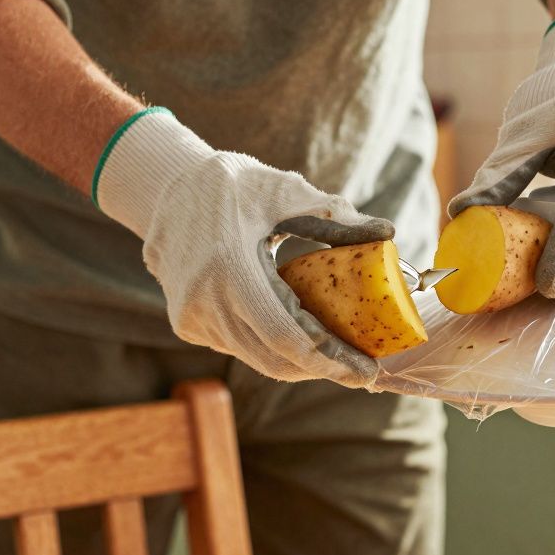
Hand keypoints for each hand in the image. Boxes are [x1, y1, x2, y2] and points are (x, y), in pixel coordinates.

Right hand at [93, 107, 393, 387]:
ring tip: (341, 355)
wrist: (167, 187)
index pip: (287, 337)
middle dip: (324, 368)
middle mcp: (205, 303)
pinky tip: (303, 338)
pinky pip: (241, 347)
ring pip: (259, 359)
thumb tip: (388, 233)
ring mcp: (192, 317)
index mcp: (231, 268)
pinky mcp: (187, 323)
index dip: (331, 360)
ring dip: (301, 362)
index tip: (368, 370)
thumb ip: (337, 216)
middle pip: (277, 359)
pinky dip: (274, 348)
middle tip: (363, 367)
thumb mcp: (286, 190)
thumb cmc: (233, 184)